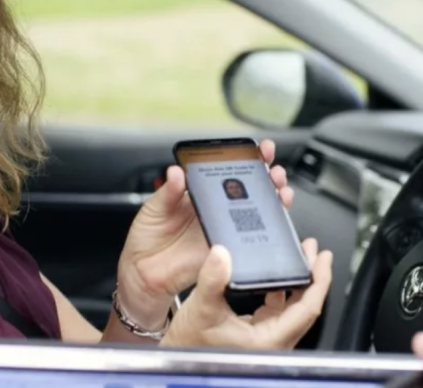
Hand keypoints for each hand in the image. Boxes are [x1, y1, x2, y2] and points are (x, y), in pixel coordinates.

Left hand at [116, 139, 292, 328]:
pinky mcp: (226, 253)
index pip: (229, 170)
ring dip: (275, 200)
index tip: (259, 149)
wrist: (142, 273)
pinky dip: (266, 232)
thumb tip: (177, 172)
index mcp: (202, 193)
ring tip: (279, 191)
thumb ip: (168, 192)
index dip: (248, 158)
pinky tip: (270, 221)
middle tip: (274, 171)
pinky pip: (250, 241)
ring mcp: (224, 231)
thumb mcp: (154, 208)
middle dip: (270, 177)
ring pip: (258, 213)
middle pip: (253, 189)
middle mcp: (218, 210)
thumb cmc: (148, 237)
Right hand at [161, 239, 332, 349]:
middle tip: (314, 251)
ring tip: (299, 259)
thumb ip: (212, 280)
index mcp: (269, 340)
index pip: (308, 309)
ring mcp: (266, 339)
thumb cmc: (188, 349)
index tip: (323, 258)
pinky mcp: (257, 335)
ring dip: (297, 283)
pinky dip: (280, 292)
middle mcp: (273, 342)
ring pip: (292, 309)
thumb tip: (222, 253)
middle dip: (311, 276)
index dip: (319, 281)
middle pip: (304, 307)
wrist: (174, 365)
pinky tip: (275, 279)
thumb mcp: (200, 309)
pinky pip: (278, 312)